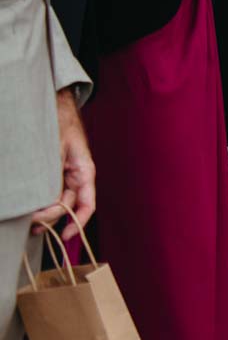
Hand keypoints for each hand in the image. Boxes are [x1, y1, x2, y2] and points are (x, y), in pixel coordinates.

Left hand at [29, 90, 96, 233]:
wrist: (54, 103)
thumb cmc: (58, 121)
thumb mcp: (54, 148)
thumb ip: (52, 174)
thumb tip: (45, 201)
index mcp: (84, 171)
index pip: (86, 204)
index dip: (77, 222)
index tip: (63, 236)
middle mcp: (76, 176)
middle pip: (67, 206)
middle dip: (50, 218)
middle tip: (30, 225)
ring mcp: (65, 175)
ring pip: (57, 201)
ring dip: (44, 213)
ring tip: (28, 222)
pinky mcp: (54, 173)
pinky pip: (50, 192)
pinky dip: (41, 202)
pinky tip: (30, 208)